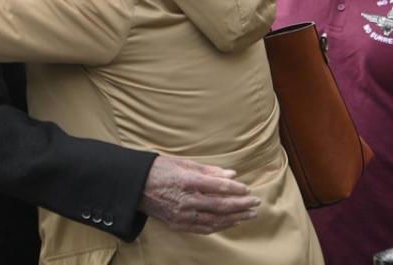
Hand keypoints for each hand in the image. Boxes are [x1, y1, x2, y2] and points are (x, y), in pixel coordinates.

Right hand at [138, 155, 259, 233]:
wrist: (136, 187)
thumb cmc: (160, 170)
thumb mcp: (183, 163)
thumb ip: (208, 170)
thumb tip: (231, 173)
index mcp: (187, 181)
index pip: (218, 187)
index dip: (235, 188)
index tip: (247, 188)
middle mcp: (186, 201)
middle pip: (220, 205)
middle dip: (241, 205)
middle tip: (256, 202)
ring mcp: (182, 216)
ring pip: (215, 220)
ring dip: (235, 218)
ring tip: (250, 214)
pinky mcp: (179, 225)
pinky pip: (204, 228)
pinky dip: (220, 226)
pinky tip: (232, 222)